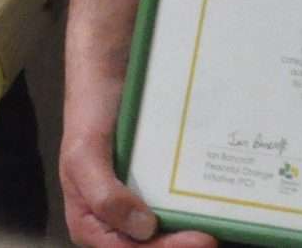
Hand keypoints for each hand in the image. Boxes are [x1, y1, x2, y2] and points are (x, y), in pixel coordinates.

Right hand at [61, 80, 212, 247]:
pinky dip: (190, 209)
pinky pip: (172, 206)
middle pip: (148, 247)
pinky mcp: (153, 186)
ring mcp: (135, 203)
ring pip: (163, 233)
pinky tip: (211, 205)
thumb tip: (143, 229)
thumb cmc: (89, 113)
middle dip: (179, 246)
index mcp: (89, 221)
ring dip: (187, 232)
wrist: (108, 71)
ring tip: (216, 225)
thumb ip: (104, 195)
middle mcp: (112, 220)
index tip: (197, 238)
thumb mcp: (85, 154)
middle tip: (212, 237)